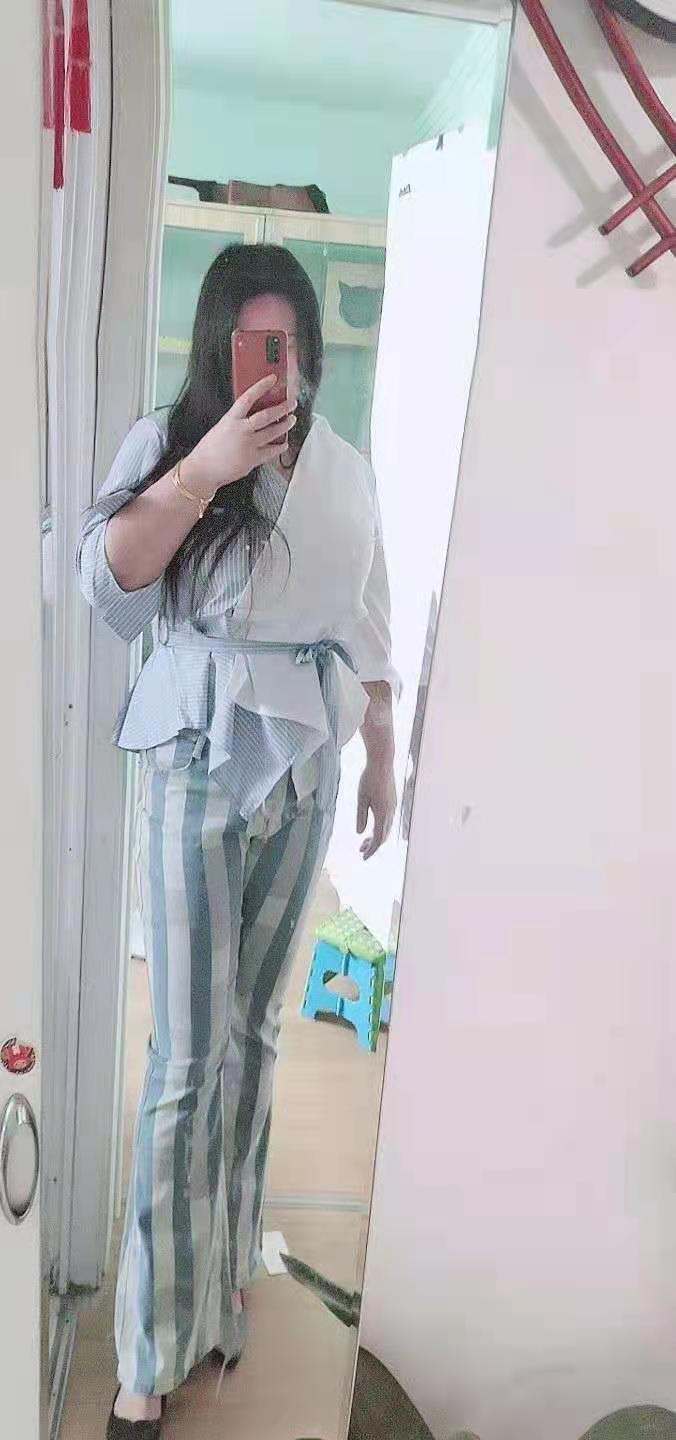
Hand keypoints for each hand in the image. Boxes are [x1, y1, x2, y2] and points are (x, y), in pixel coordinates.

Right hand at [183, 376, 296, 496]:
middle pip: (267, 415)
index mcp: (231, 420)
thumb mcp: (221, 427)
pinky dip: (280, 446)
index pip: (248, 397)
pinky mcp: (253, 459)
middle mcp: (241, 431)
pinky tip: (284, 443)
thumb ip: (237, 421)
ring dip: (285, 425)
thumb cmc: (208, 450)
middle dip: (282, 408)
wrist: (203, 470)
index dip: (262, 386)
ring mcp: (249, 445)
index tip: (272, 379)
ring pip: (273, 432)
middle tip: (291, 404)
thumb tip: (252, 415)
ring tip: (291, 420)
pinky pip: (272, 451)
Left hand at [356, 759, 396, 859]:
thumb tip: (360, 833)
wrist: (382, 762)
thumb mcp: (361, 798)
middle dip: (373, 845)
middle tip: (360, 851)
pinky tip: (372, 826)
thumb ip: (361, 816)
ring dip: (376, 836)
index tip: (363, 857)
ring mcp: (393, 806)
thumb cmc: (369, 778)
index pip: (378, 838)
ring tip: (364, 841)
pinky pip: (388, 820)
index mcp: (383, 813)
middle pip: (383, 835)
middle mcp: (391, 812)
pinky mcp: (393, 801)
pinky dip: (380, 828)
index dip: (371, 850)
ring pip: (386, 828)